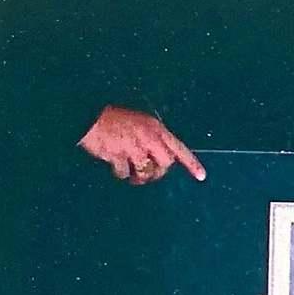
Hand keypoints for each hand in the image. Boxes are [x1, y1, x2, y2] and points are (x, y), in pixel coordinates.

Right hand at [78, 106, 205, 184]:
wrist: (91, 116)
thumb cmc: (115, 119)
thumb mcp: (140, 123)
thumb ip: (153, 138)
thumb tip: (159, 159)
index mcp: (155, 128)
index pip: (179, 148)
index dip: (191, 163)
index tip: (202, 176)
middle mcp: (148, 138)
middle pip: (165, 164)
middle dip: (158, 173)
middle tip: (149, 174)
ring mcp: (133, 147)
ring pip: (146, 172)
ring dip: (140, 177)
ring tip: (133, 176)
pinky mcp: (118, 155)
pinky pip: (124, 173)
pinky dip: (120, 173)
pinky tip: (115, 166)